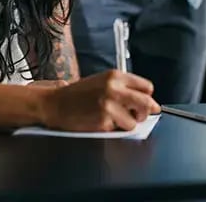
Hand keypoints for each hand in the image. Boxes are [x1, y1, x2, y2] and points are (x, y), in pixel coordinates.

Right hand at [37, 69, 159, 131]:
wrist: (55, 103)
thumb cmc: (80, 94)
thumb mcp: (103, 81)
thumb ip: (124, 88)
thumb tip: (149, 104)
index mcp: (115, 76)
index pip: (147, 87)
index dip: (147, 98)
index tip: (144, 104)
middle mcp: (114, 88)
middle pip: (146, 103)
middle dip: (145, 113)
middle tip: (138, 116)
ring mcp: (108, 105)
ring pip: (134, 122)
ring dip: (127, 124)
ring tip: (114, 120)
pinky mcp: (102, 121)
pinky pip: (118, 130)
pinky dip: (113, 129)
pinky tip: (101, 122)